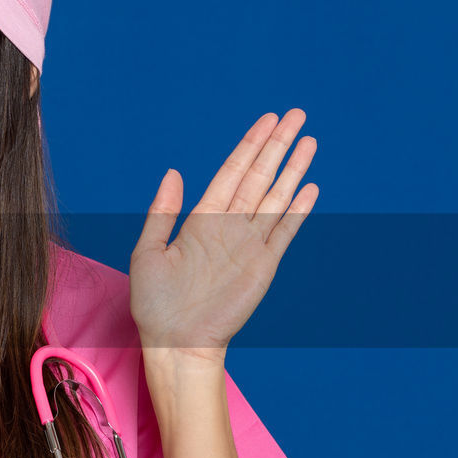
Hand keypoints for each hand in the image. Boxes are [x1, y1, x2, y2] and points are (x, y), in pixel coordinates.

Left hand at [130, 109, 317, 363]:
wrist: (175, 342)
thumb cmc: (155, 303)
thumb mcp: (147, 251)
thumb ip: (163, 212)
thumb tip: (174, 172)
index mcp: (202, 220)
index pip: (231, 172)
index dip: (250, 145)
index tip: (267, 120)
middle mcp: (229, 227)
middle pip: (259, 176)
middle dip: (277, 146)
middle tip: (296, 115)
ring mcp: (249, 245)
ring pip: (276, 197)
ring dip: (292, 169)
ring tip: (309, 140)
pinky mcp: (264, 266)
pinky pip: (284, 232)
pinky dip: (298, 210)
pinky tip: (310, 187)